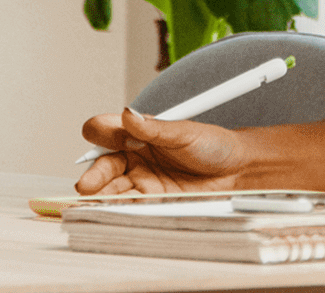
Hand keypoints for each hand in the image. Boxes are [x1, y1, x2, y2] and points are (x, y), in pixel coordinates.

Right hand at [74, 107, 247, 195]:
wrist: (238, 170)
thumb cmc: (214, 145)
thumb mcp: (184, 131)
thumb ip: (154, 127)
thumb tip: (128, 115)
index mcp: (139, 134)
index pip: (108, 133)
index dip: (100, 133)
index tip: (97, 134)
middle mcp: (136, 158)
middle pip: (104, 166)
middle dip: (94, 176)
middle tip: (86, 184)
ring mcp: (143, 181)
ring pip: (112, 189)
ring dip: (101, 196)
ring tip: (93, 201)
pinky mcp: (153, 202)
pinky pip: (131, 206)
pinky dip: (119, 208)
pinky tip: (114, 209)